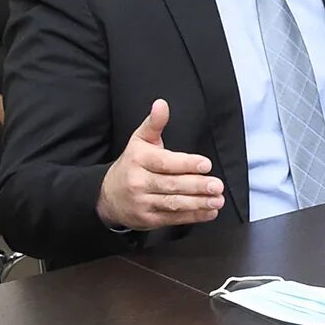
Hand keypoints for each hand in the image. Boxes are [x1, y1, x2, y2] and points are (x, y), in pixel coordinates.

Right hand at [95, 100, 225, 230]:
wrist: (107, 196)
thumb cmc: (131, 164)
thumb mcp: (139, 141)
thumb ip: (154, 123)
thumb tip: (161, 104)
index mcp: (138, 160)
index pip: (165, 163)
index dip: (186, 164)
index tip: (206, 164)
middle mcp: (138, 182)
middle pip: (171, 185)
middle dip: (197, 186)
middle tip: (218, 185)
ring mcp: (142, 203)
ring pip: (173, 203)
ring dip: (198, 203)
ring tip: (217, 200)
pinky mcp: (147, 220)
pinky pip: (173, 218)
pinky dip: (193, 216)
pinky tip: (209, 213)